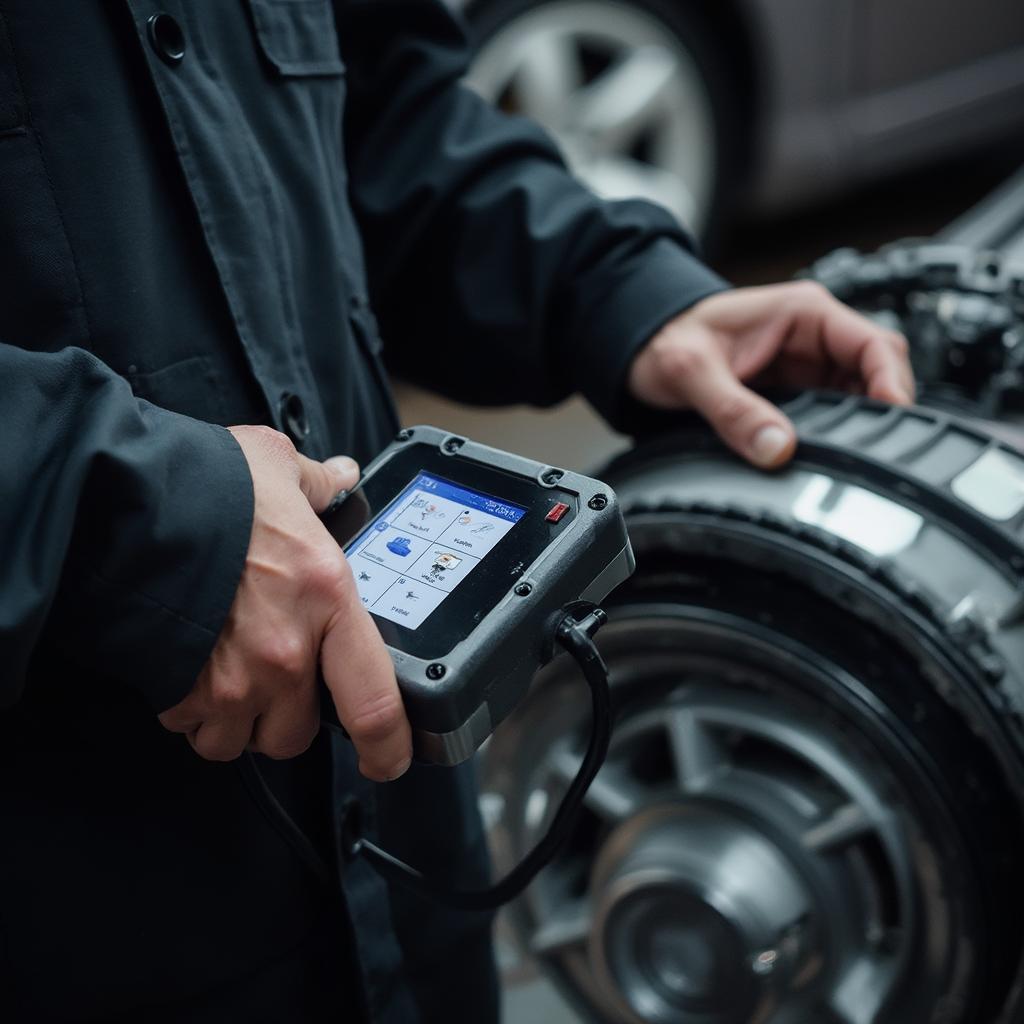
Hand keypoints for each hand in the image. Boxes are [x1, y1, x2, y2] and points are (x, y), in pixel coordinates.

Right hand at [158, 426, 411, 780]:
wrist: (124, 504)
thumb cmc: (207, 486)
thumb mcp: (277, 467)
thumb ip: (318, 483)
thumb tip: (341, 476)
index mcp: (328, 599)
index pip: (376, 702)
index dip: (389, 748)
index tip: (389, 760)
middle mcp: (286, 652)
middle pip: (298, 736)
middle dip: (289, 719)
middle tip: (278, 681)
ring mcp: (231, 679)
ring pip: (240, 741)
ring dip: (237, 721)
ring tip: (229, 677)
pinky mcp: (179, 690)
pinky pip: (190, 727)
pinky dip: (190, 710)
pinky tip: (188, 668)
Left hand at [627, 281, 914, 467]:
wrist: (641, 346)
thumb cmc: (665, 337)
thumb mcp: (692, 371)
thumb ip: (733, 410)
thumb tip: (777, 448)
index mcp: (803, 313)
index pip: (876, 343)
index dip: (892, 384)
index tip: (891, 421)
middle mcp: (813, 337)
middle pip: (878, 373)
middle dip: (882, 411)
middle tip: (877, 453)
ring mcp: (807, 366)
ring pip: (858, 397)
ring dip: (860, 426)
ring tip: (856, 459)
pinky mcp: (794, 392)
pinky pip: (831, 414)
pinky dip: (836, 435)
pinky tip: (830, 456)